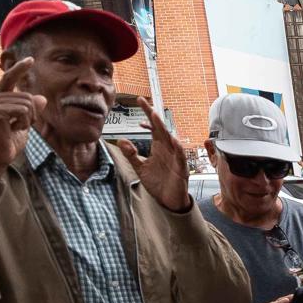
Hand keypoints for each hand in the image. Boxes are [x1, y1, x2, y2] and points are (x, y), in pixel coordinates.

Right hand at [0, 57, 45, 175]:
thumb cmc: (8, 143)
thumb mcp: (24, 124)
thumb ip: (30, 111)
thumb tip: (41, 98)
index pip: (9, 78)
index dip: (20, 68)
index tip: (30, 59)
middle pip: (27, 96)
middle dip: (32, 114)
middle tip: (22, 127)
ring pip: (27, 104)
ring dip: (28, 120)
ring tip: (15, 129)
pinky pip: (22, 110)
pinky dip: (24, 122)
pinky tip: (13, 129)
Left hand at [118, 95, 190, 211]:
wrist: (167, 201)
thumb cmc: (157, 183)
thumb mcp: (140, 167)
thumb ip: (131, 154)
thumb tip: (121, 140)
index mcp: (158, 146)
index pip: (152, 126)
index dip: (147, 113)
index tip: (139, 100)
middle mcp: (167, 149)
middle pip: (161, 128)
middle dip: (154, 116)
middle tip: (146, 104)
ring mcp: (175, 158)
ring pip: (171, 139)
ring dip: (164, 128)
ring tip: (156, 118)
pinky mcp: (181, 169)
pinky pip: (180, 157)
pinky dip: (178, 149)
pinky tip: (173, 141)